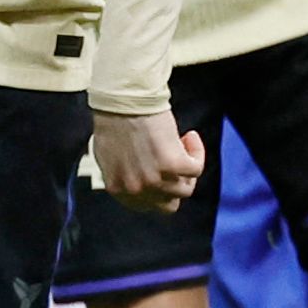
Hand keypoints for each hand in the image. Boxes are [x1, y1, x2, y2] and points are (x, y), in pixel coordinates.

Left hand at [91, 110, 205, 215]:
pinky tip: (190, 136)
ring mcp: (155, 180)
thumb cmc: (114, 120)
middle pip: (170, 204)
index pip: (147, 207)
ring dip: (187, 168)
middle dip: (175, 184)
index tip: (165, 174)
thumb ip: (124, 175)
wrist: (123, 101)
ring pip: (186, 189)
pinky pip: (196, 169)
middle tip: (176, 163)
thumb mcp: (109, 157)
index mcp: (118, 189)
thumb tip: (142, 181)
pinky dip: (197, 152)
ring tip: (182, 144)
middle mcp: (136, 189)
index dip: (160, 191)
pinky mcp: (173, 165)